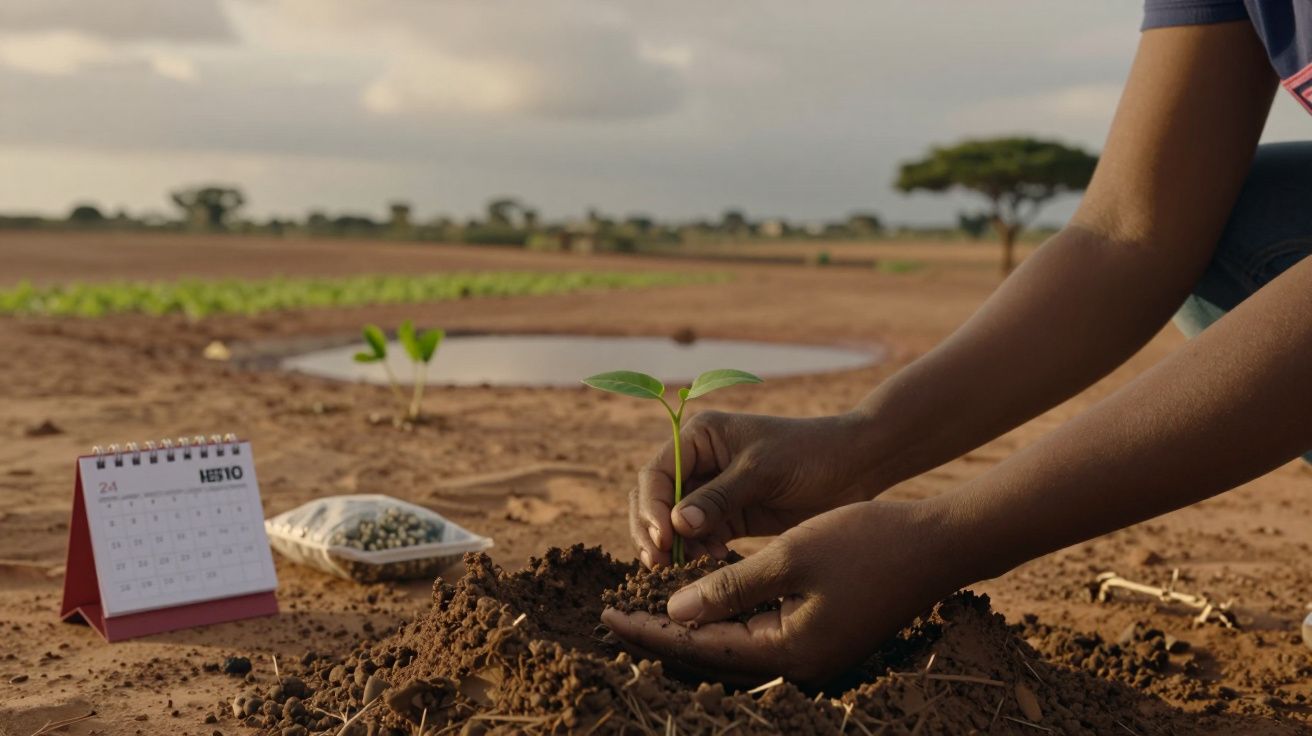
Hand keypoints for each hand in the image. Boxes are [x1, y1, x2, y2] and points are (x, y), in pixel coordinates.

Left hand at [604, 499, 964, 684]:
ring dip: (690, 630)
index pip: (699, 648)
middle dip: (661, 637)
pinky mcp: (821, 638)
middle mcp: (798, 666)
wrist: (938, 545)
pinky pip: (758, 636)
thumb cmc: (866, 543)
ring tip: (644, 613)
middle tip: (613, 617)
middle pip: (711, 658)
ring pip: (733, 649)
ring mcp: (812, 655)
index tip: (608, 614)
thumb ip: (728, 587)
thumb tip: (673, 612)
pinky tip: (699, 603)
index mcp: (788, 653)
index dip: (649, 630)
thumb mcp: (789, 556)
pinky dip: (725, 620)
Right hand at [630, 410, 881, 566]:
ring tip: (691, 566)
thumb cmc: (810, 454)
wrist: (855, 467)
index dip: (653, 508)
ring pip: (673, 524)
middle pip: (656, 500)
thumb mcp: (762, 470)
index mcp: (700, 437)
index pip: (657, 474)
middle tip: (661, 564)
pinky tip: (714, 561)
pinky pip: (700, 538)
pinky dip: (698, 553)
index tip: (663, 539)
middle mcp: (699, 462)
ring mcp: (713, 491)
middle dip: (653, 531)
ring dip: (675, 547)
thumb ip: (719, 497)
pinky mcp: (730, 517)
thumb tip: (676, 526)